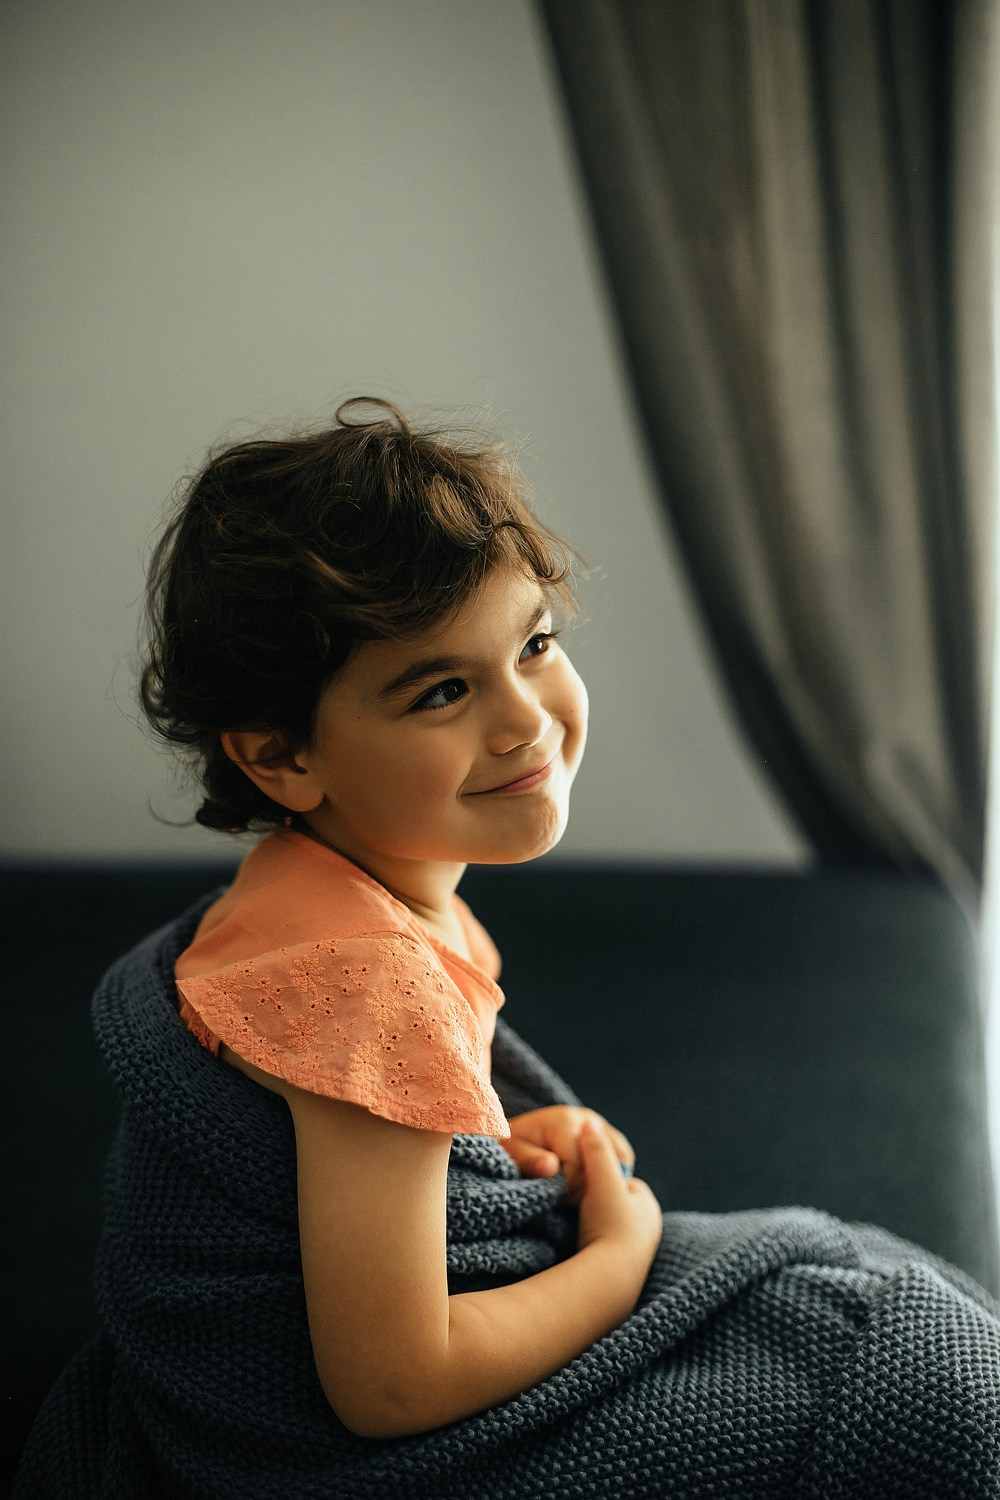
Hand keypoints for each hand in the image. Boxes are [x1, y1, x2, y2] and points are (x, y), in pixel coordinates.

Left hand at [500, 1106, 634, 1204]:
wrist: (520, 1137)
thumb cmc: (514, 1148)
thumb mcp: (513, 1154)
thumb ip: (530, 1161)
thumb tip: (551, 1167)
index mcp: (564, 1119)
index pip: (578, 1168)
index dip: (564, 1188)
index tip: (549, 1192)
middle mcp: (588, 1118)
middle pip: (600, 1168)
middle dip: (581, 1187)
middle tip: (561, 1192)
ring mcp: (602, 1125)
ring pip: (617, 1164)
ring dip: (598, 1182)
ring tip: (574, 1186)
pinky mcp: (610, 1135)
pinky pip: (624, 1161)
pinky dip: (612, 1176)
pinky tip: (592, 1183)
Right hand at [576, 1118, 661, 1269]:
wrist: (608, 1283)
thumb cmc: (610, 1227)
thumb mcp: (603, 1181)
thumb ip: (597, 1151)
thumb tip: (589, 1123)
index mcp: (648, 1207)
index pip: (623, 1181)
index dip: (601, 1175)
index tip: (581, 1175)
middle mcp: (648, 1231)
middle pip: (615, 1204)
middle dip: (597, 1201)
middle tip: (574, 1200)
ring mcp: (635, 1254)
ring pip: (607, 1227)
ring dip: (593, 1223)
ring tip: (572, 1222)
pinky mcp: (619, 1273)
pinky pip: (601, 1248)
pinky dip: (590, 1243)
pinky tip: (575, 1243)